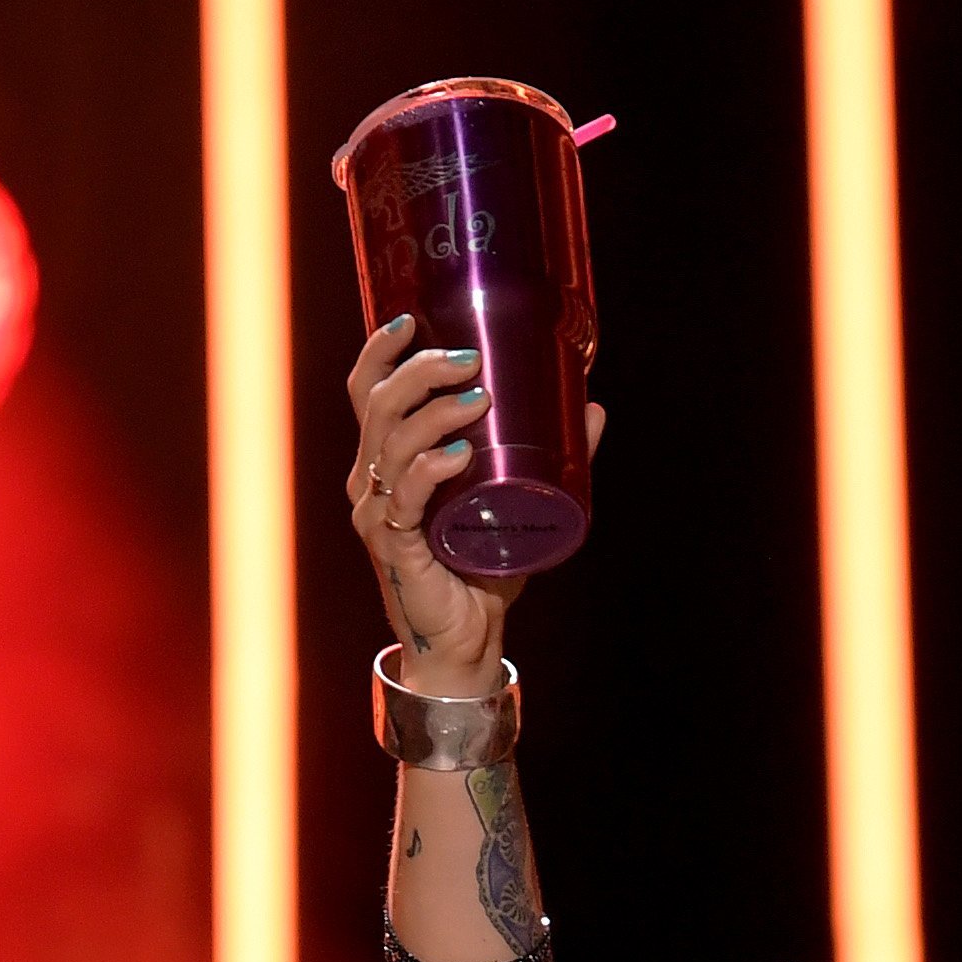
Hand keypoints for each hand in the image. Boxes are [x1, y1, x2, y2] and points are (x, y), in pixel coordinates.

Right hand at [345, 315, 601, 696]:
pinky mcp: (392, 545)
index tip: (414, 319)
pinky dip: (431, 468)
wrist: (468, 642)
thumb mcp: (518, 501)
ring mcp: (376, 512)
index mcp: (385, 460)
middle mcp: (369, 480)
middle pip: (377, 403)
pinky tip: (459, 453)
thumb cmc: (483, 570)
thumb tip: (593, 406)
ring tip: (481, 399)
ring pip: (390, 441)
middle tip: (470, 358)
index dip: (382, 350)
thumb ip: (553, 456)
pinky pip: (403, 495)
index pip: (367, 391)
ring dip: (434, 410)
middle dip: (420, 370)